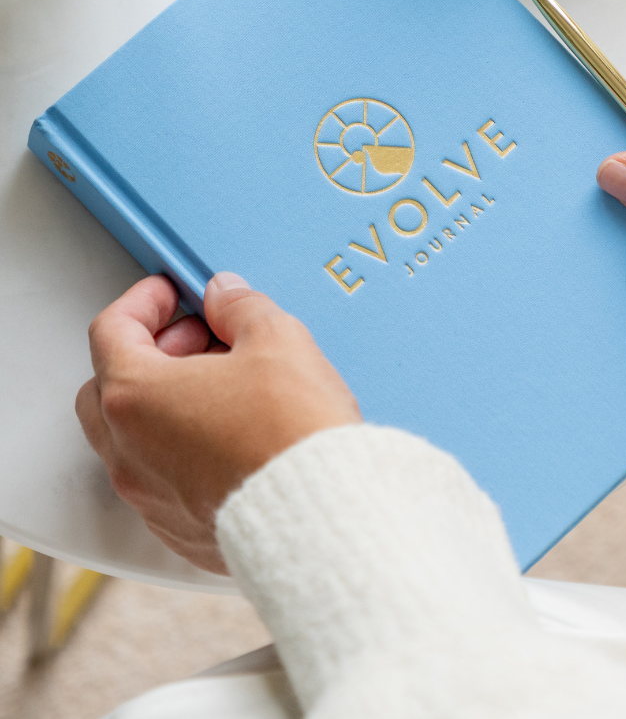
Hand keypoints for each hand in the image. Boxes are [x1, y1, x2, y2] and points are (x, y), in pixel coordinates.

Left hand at [76, 272, 360, 572]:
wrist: (321, 514)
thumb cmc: (291, 431)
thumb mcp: (275, 338)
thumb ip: (240, 307)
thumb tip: (225, 297)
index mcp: (135, 396)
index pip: (112, 331)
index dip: (145, 301)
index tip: (173, 292)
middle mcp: (127, 452)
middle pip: (108, 386)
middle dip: (150, 353)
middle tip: (199, 338)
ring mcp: (148, 497)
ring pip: (131, 437)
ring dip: (165, 403)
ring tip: (224, 387)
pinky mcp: (177, 530)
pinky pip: (161, 480)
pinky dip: (181, 450)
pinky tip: (231, 436)